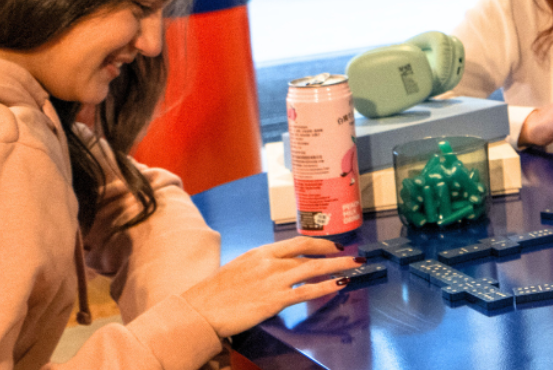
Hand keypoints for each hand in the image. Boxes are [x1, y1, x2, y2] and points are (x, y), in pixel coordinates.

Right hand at [180, 237, 359, 336]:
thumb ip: (261, 267)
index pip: (296, 242)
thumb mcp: (239, 269)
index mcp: (260, 253)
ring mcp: (273, 280)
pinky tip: (338, 285)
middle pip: (308, 253)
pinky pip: (306, 291)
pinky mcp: (274, 299)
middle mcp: (269, 262)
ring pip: (312, 269)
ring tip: (353, 267)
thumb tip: (278, 271)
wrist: (199, 310)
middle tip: (351, 255)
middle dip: (333, 253)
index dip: (318, 243)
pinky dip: (325, 286)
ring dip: (337, 267)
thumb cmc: (214, 294)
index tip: (332, 246)